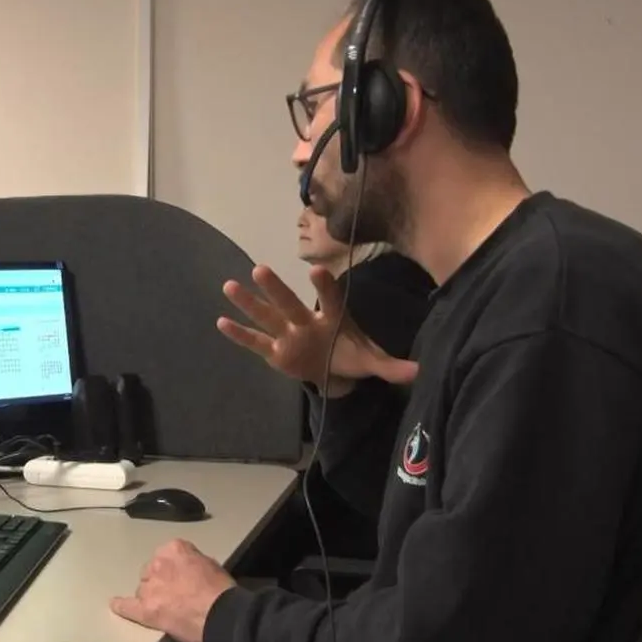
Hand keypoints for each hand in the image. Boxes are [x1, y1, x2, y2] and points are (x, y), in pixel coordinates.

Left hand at [110, 539, 234, 641]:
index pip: (166, 554)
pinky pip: (128, 606)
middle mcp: (158, 564)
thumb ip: (192, 561)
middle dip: (159, 580)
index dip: (174, 568)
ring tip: (167, 607)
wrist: (222, 615)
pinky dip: (122, 606)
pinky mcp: (146, 610)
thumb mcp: (211, 564)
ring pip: (143, 588)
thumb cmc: (222, 592)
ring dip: (151, 595)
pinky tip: (116, 604)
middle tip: (175, 592)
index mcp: (174, 549)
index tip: (181, 575)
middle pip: (151, 571)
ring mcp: (150, 587)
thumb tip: (187, 569)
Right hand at [217, 264, 417, 388]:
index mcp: (332, 319)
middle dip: (276, 289)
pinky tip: (221, 322)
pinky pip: (255, 342)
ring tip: (230, 285)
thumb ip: (391, 367)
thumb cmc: (349, 355)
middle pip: (290, 304)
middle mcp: (306, 322)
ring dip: (249, 303)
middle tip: (261, 269)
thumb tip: (420, 372)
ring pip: (267, 317)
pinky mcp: (275, 352)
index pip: (329, 300)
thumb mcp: (371, 362)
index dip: (323, 288)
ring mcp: (288, 335)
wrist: (332, 369)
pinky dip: (240, 335)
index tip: (315, 273)